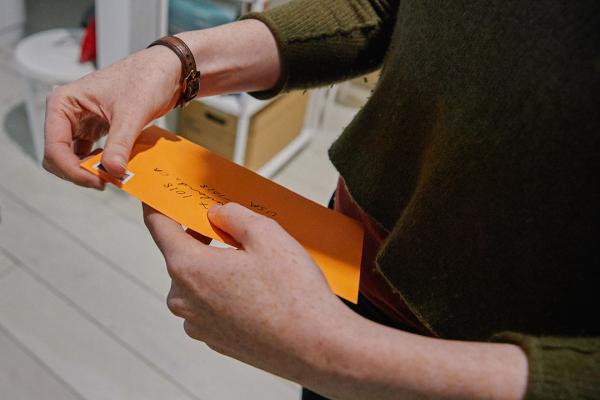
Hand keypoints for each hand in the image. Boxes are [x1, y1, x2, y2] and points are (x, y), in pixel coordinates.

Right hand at [43, 45, 181, 187]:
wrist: (166, 71)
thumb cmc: (146, 79)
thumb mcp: (132, 114)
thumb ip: (120, 144)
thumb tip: (112, 171)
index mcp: (63, 102)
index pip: (54, 147)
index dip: (72, 170)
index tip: (99, 181)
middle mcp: (67, 113)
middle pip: (58, 157)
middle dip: (79, 172)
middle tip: (107, 180)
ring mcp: (80, 122)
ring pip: (72, 158)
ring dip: (89, 170)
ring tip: (114, 174)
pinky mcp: (95, 129)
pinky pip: (89, 155)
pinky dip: (100, 164)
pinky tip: (117, 165)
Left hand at [143, 202, 352, 379]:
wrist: (317, 346)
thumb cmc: (293, 293)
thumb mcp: (266, 234)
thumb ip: (233, 215)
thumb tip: (218, 213)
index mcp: (189, 269)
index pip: (159, 227)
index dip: (158, 206)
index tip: (158, 195)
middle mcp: (185, 300)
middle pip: (181, 255)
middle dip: (200, 235)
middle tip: (228, 223)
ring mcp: (199, 325)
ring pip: (198, 281)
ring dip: (215, 265)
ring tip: (252, 261)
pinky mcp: (216, 340)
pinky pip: (211, 305)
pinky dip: (225, 290)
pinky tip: (256, 288)